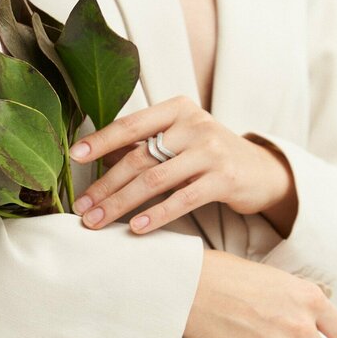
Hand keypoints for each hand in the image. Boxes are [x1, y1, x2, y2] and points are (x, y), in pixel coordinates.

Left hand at [69, 95, 297, 234]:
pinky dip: (156, 215)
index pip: (131, 124)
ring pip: (154, 180)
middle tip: (81, 207)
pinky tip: (135, 228)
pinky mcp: (224, 179)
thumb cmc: (209, 155)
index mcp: (177, 109)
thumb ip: (144, 144)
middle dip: (105, 185)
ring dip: (120, 203)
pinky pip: (182, 199)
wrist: (262, 171)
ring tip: (97, 222)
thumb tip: (97, 154)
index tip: (74, 156)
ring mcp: (211, 150)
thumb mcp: (178, 140)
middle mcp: (194, 124)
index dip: (100, 141)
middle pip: (138, 157)